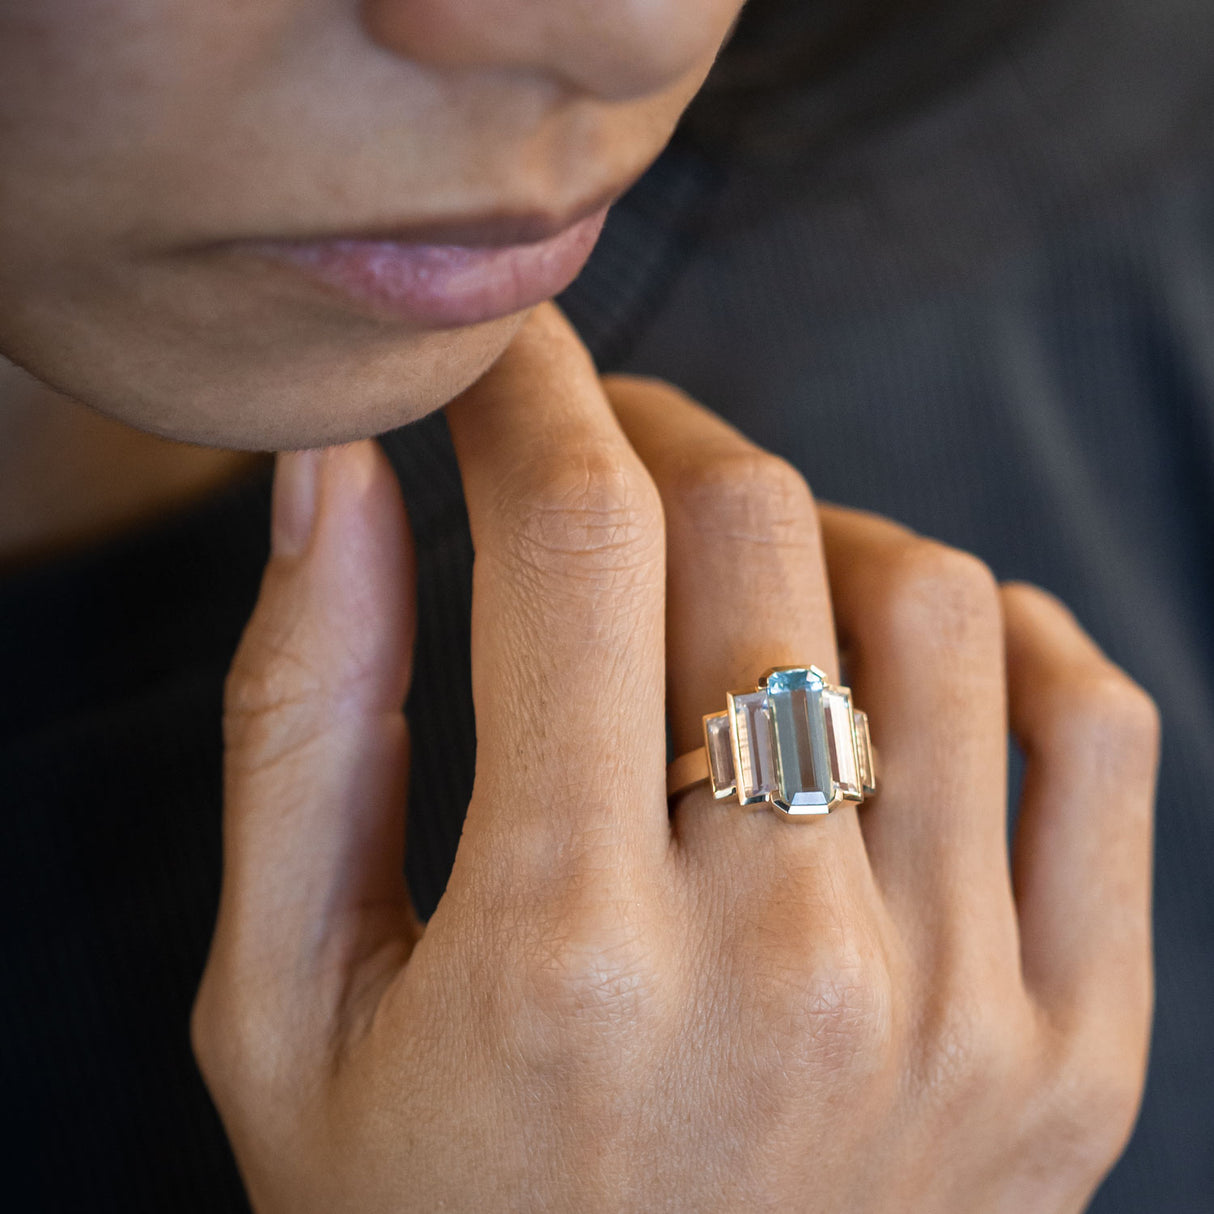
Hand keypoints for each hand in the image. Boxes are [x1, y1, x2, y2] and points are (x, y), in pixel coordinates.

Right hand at [192, 303, 1158, 1211]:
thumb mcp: (286, 1000)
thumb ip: (305, 720)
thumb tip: (336, 481)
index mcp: (565, 950)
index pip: (568, 538)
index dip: (527, 392)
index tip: (500, 359)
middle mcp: (793, 966)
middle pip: (753, 531)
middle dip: (653, 437)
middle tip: (594, 458)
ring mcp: (964, 1013)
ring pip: (929, 599)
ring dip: (812, 533)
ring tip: (732, 583)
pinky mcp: (1075, 1054)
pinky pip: (1093, 729)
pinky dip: (1000, 639)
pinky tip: (900, 669)